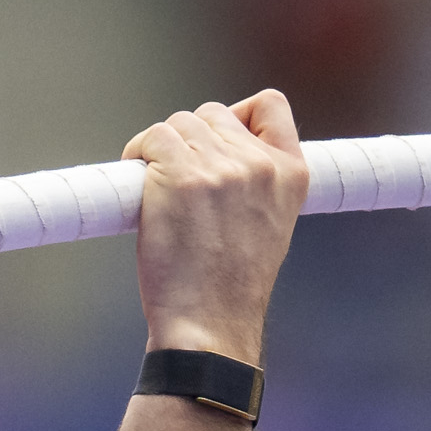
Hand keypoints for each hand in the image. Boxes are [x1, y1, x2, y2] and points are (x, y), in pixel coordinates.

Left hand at [128, 91, 306, 363]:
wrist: (210, 324)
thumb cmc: (229, 287)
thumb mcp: (268, 225)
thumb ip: (255, 182)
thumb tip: (214, 149)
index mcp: (291, 174)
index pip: (270, 105)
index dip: (238, 115)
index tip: (216, 141)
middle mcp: (259, 164)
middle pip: (212, 114)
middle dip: (190, 140)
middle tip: (177, 181)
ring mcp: (220, 167)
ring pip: (179, 124)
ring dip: (160, 148)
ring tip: (157, 188)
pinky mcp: (180, 175)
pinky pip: (152, 137)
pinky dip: (139, 153)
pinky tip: (139, 182)